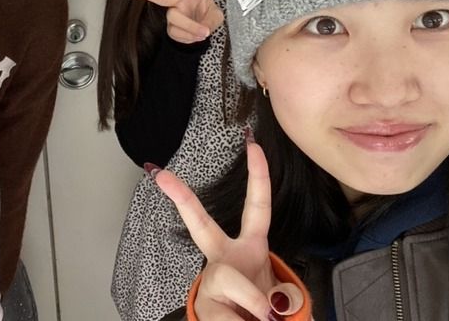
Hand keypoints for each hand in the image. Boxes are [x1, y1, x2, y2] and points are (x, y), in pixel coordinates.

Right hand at [128, 0, 222, 42]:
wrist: (202, 35)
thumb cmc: (208, 19)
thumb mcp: (217, 18)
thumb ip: (210, 21)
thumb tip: (201, 29)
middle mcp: (181, 0)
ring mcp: (173, 13)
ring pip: (175, 19)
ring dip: (190, 28)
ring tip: (203, 32)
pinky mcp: (170, 27)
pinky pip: (177, 33)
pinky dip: (189, 37)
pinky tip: (194, 37)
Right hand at [154, 142, 278, 319]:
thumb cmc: (266, 311)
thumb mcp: (285, 300)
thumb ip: (283, 299)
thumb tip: (269, 310)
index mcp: (250, 249)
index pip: (257, 208)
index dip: (258, 176)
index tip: (253, 145)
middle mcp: (225, 258)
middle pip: (201, 225)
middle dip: (183, 199)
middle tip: (163, 176)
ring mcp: (210, 281)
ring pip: (229, 280)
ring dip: (252, 301)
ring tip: (263, 318)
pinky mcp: (202, 306)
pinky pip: (227, 315)